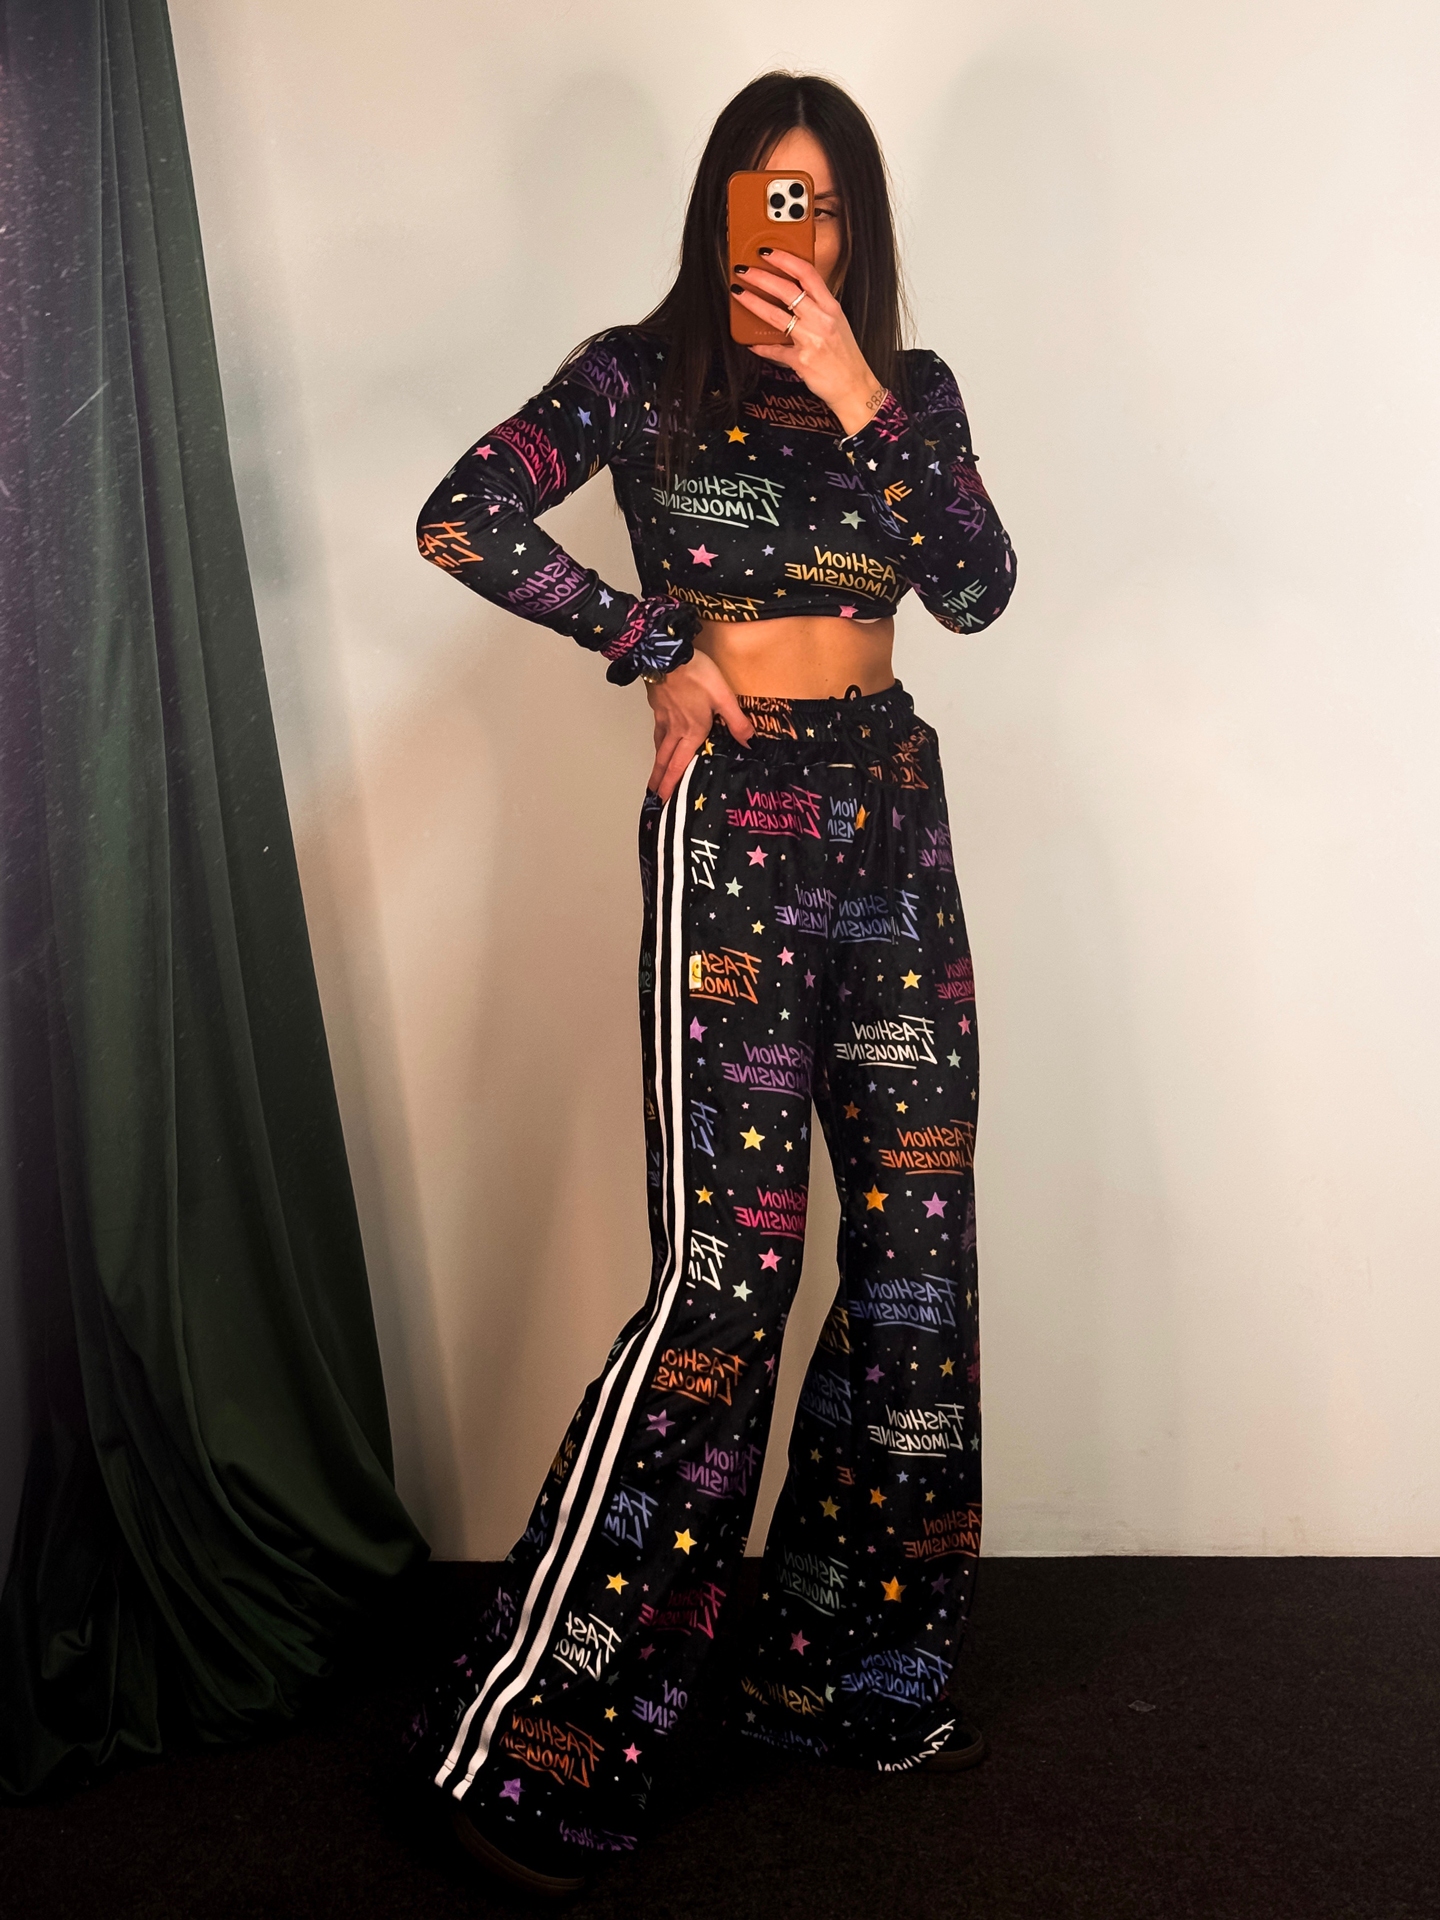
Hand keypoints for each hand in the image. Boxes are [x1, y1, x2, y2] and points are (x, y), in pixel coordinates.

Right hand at [646, 651, 753, 802]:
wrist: (667, 654)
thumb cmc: (697, 675)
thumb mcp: (724, 697)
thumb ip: (737, 722)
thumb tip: (750, 744)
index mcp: (692, 731)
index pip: (680, 764)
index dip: (671, 783)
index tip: (663, 799)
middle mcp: (675, 729)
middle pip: (665, 759)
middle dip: (659, 779)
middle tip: (654, 794)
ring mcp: (663, 717)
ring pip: (659, 745)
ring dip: (657, 761)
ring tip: (656, 772)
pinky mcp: (657, 705)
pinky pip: (657, 729)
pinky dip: (657, 740)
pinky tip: (659, 738)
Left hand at [730, 249, 881, 433]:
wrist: (854, 386)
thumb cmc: (845, 356)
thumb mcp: (837, 323)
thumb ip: (817, 307)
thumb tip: (791, 295)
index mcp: (831, 307)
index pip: (807, 274)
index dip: (785, 259)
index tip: (768, 253)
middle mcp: (821, 320)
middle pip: (787, 290)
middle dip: (761, 276)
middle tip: (744, 270)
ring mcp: (811, 340)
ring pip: (775, 315)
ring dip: (753, 302)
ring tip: (738, 293)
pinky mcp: (801, 361)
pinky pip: (774, 350)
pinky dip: (760, 346)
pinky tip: (750, 341)